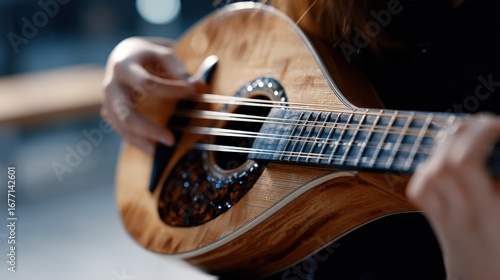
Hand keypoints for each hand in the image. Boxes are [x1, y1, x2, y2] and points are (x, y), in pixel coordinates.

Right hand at [101, 36, 204, 152]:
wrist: (124, 54)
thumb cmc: (147, 55)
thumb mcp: (162, 54)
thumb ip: (179, 70)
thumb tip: (199, 86)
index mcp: (123, 66)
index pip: (148, 84)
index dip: (172, 90)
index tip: (193, 92)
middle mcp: (110, 85)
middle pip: (126, 112)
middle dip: (148, 128)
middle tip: (171, 140)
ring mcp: (107, 101)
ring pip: (121, 126)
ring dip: (140, 140)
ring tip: (158, 151)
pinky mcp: (110, 112)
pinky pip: (121, 130)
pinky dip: (135, 141)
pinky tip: (151, 148)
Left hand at [406, 115, 499, 279]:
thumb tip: (495, 153)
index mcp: (488, 214)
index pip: (465, 164)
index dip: (478, 136)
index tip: (496, 124)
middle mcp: (462, 215)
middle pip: (444, 164)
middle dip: (462, 133)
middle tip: (484, 122)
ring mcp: (446, 219)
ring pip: (428, 175)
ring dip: (445, 147)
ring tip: (466, 136)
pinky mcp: (439, 222)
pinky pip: (421, 190)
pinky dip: (430, 168)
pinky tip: (447, 161)